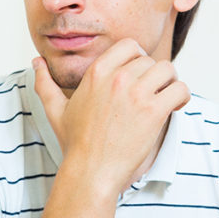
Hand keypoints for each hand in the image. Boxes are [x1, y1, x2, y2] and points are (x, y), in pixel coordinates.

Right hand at [34, 38, 190, 197]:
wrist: (91, 171)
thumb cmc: (76, 143)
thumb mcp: (55, 110)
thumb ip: (45, 83)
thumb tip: (36, 62)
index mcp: (97, 72)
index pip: (130, 46)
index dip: (139, 58)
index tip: (139, 75)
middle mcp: (117, 78)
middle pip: (150, 61)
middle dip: (154, 76)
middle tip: (153, 94)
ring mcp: (136, 93)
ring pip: (168, 70)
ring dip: (170, 83)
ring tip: (166, 98)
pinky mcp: (153, 111)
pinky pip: (180, 89)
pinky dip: (182, 96)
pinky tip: (174, 107)